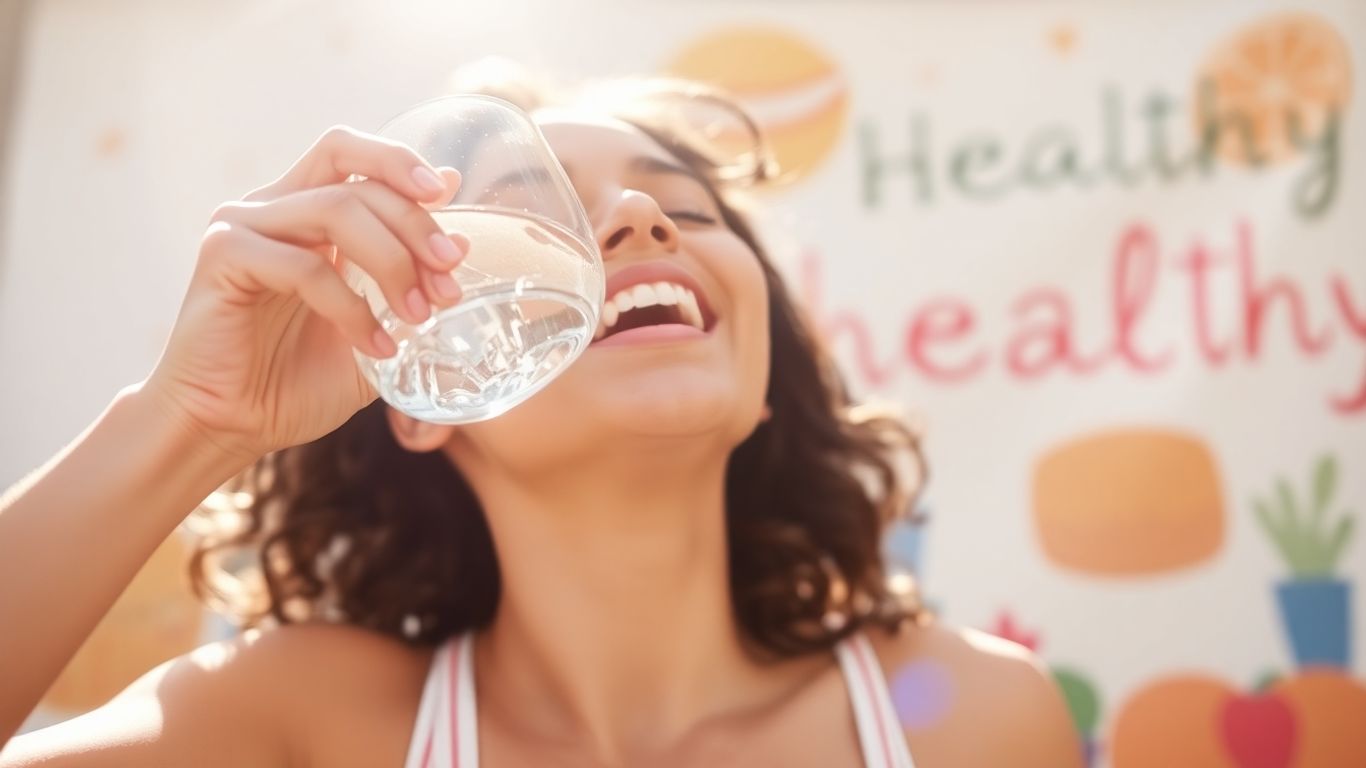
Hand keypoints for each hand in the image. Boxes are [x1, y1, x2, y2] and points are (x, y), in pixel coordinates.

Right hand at [144, 125, 468, 460]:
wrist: (232, 426)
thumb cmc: (296, 381)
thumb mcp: (377, 330)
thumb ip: (412, 284)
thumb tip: (462, 238)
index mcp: (304, 211)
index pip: (355, 155)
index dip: (404, 167)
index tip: (450, 203)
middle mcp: (272, 207)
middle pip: (354, 176)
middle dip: (415, 222)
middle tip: (448, 275)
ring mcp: (241, 226)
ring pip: (335, 210)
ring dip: (391, 261)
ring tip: (418, 317)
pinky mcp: (222, 257)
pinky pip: (304, 266)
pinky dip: (351, 307)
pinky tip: (376, 347)